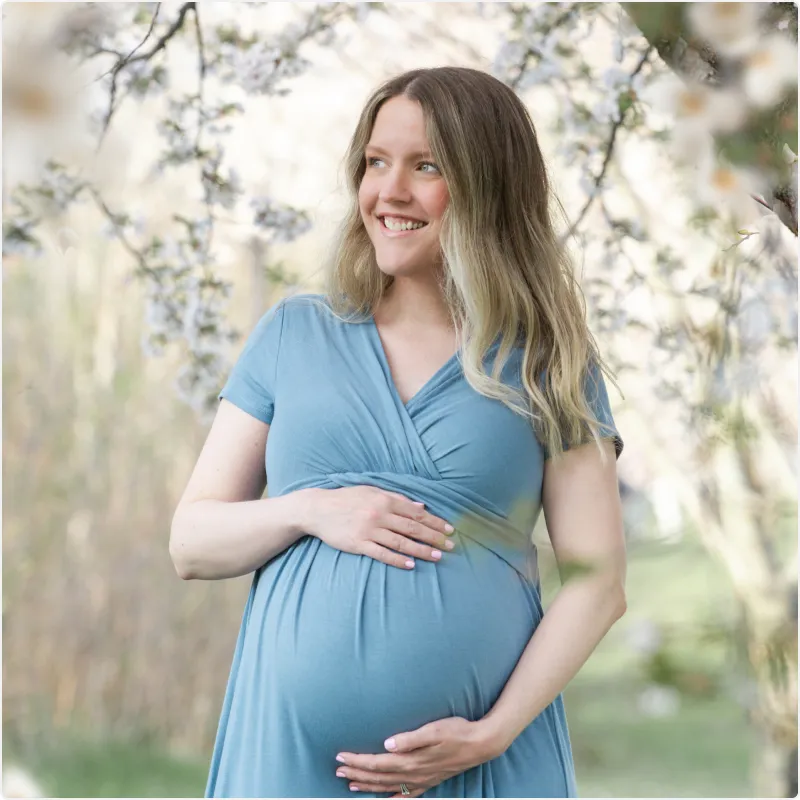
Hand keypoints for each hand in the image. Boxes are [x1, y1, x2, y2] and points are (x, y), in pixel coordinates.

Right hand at [305, 486, 454, 569]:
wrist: (317, 509)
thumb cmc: (346, 499)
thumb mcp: (371, 491)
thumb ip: (397, 498)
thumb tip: (420, 505)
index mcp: (384, 499)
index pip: (416, 512)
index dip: (434, 522)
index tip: (449, 530)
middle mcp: (379, 514)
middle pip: (412, 528)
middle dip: (434, 537)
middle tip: (450, 546)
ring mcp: (369, 530)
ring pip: (401, 542)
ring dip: (421, 550)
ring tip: (437, 557)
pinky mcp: (358, 544)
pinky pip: (382, 553)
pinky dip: (397, 560)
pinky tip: (411, 565)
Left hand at [333, 716, 497, 796]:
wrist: (480, 744)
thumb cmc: (457, 731)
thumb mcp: (434, 730)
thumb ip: (410, 739)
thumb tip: (387, 744)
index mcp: (411, 760)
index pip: (377, 762)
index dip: (357, 761)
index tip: (340, 756)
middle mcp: (414, 773)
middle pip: (378, 776)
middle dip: (357, 773)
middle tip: (337, 769)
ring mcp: (421, 780)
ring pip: (388, 786)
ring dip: (368, 785)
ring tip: (351, 784)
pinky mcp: (429, 781)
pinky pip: (406, 794)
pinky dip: (391, 797)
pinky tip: (384, 799)